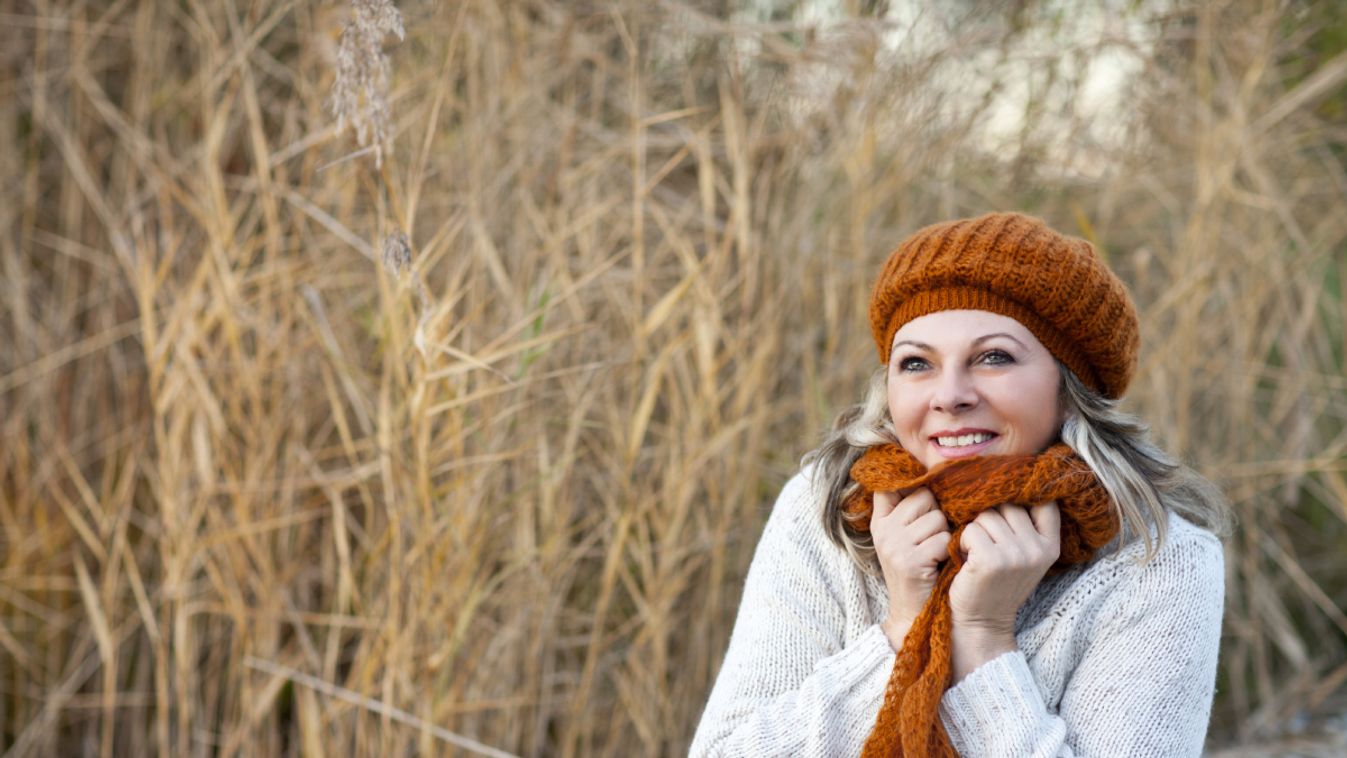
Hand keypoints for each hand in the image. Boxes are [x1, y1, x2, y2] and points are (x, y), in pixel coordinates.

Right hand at [871, 486, 951, 648]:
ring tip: (937, 552)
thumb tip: (930, 477)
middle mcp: (884, 530)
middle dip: (937, 513)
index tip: (924, 490)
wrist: (912, 615)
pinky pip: (942, 540)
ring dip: (945, 534)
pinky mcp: (910, 561)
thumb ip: (908, 512)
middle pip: (924, 497)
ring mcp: (895, 545)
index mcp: (880, 521)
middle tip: (935, 536)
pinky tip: (940, 563)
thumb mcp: (904, 540)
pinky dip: (948, 551)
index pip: (890, 484)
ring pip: (937, 518)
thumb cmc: (918, 573)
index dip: (910, 481)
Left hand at [947, 501, 1059, 678]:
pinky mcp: (992, 560)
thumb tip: (1008, 477)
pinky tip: (965, 559)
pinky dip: (961, 541)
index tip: (1005, 498)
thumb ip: (1024, 525)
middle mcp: (1038, 549)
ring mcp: (1017, 555)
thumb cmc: (993, 583)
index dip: (1023, 493)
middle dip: (989, 515)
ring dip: (973, 529)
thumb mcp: (1020, 555)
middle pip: (1008, 504)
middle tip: (982, 541)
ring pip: (986, 515)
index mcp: (1051, 546)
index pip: (1044, 501)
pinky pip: (970, 530)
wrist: (979, 623)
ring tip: (974, 552)